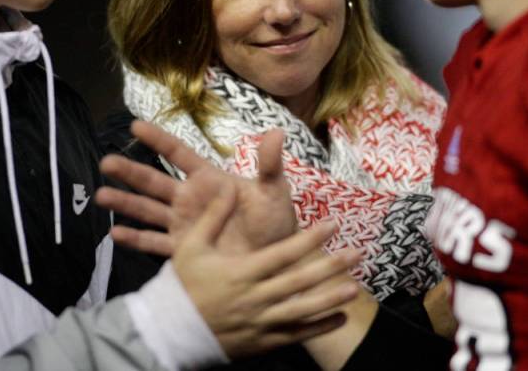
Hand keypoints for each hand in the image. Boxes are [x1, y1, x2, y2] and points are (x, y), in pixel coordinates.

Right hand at [96, 121, 297, 254]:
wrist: (278, 261)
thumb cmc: (275, 221)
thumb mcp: (274, 191)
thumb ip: (269, 164)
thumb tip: (277, 131)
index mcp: (209, 180)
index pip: (179, 154)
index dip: (158, 140)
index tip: (135, 125)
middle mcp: (191, 200)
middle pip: (155, 182)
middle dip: (131, 172)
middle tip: (105, 162)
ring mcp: (185, 225)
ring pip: (149, 211)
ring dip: (126, 203)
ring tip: (101, 196)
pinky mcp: (185, 249)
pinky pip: (156, 244)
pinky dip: (136, 239)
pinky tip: (116, 234)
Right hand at [173, 181, 361, 356]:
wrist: (171, 331)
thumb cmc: (183, 285)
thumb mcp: (191, 246)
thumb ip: (212, 216)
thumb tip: (225, 185)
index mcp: (241, 272)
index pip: (283, 253)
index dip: (309, 238)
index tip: (332, 225)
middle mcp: (255, 297)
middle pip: (300, 280)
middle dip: (330, 266)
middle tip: (356, 254)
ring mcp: (261, 322)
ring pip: (303, 310)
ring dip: (330, 299)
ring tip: (354, 288)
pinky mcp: (263, 341)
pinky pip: (296, 335)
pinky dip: (319, 328)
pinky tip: (340, 318)